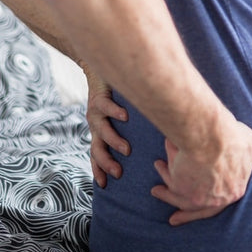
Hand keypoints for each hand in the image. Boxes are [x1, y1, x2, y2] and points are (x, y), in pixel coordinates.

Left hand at [84, 69, 129, 187]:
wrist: (95, 66)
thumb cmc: (114, 93)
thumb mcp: (118, 115)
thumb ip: (130, 130)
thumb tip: (156, 141)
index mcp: (98, 130)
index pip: (96, 154)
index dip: (98, 169)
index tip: (104, 185)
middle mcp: (95, 123)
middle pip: (97, 147)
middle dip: (106, 162)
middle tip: (118, 173)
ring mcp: (96, 110)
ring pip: (102, 129)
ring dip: (113, 141)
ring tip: (126, 150)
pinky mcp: (99, 95)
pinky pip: (106, 105)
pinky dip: (115, 112)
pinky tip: (125, 117)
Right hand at [150, 119, 251, 225]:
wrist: (210, 136)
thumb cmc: (233, 140)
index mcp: (233, 191)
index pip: (221, 201)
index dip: (211, 201)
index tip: (202, 200)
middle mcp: (213, 197)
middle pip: (196, 207)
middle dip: (184, 211)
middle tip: (174, 217)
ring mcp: (195, 194)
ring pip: (178, 196)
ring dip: (168, 192)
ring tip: (158, 188)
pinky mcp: (179, 184)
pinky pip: (169, 180)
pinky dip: (164, 174)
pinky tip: (160, 165)